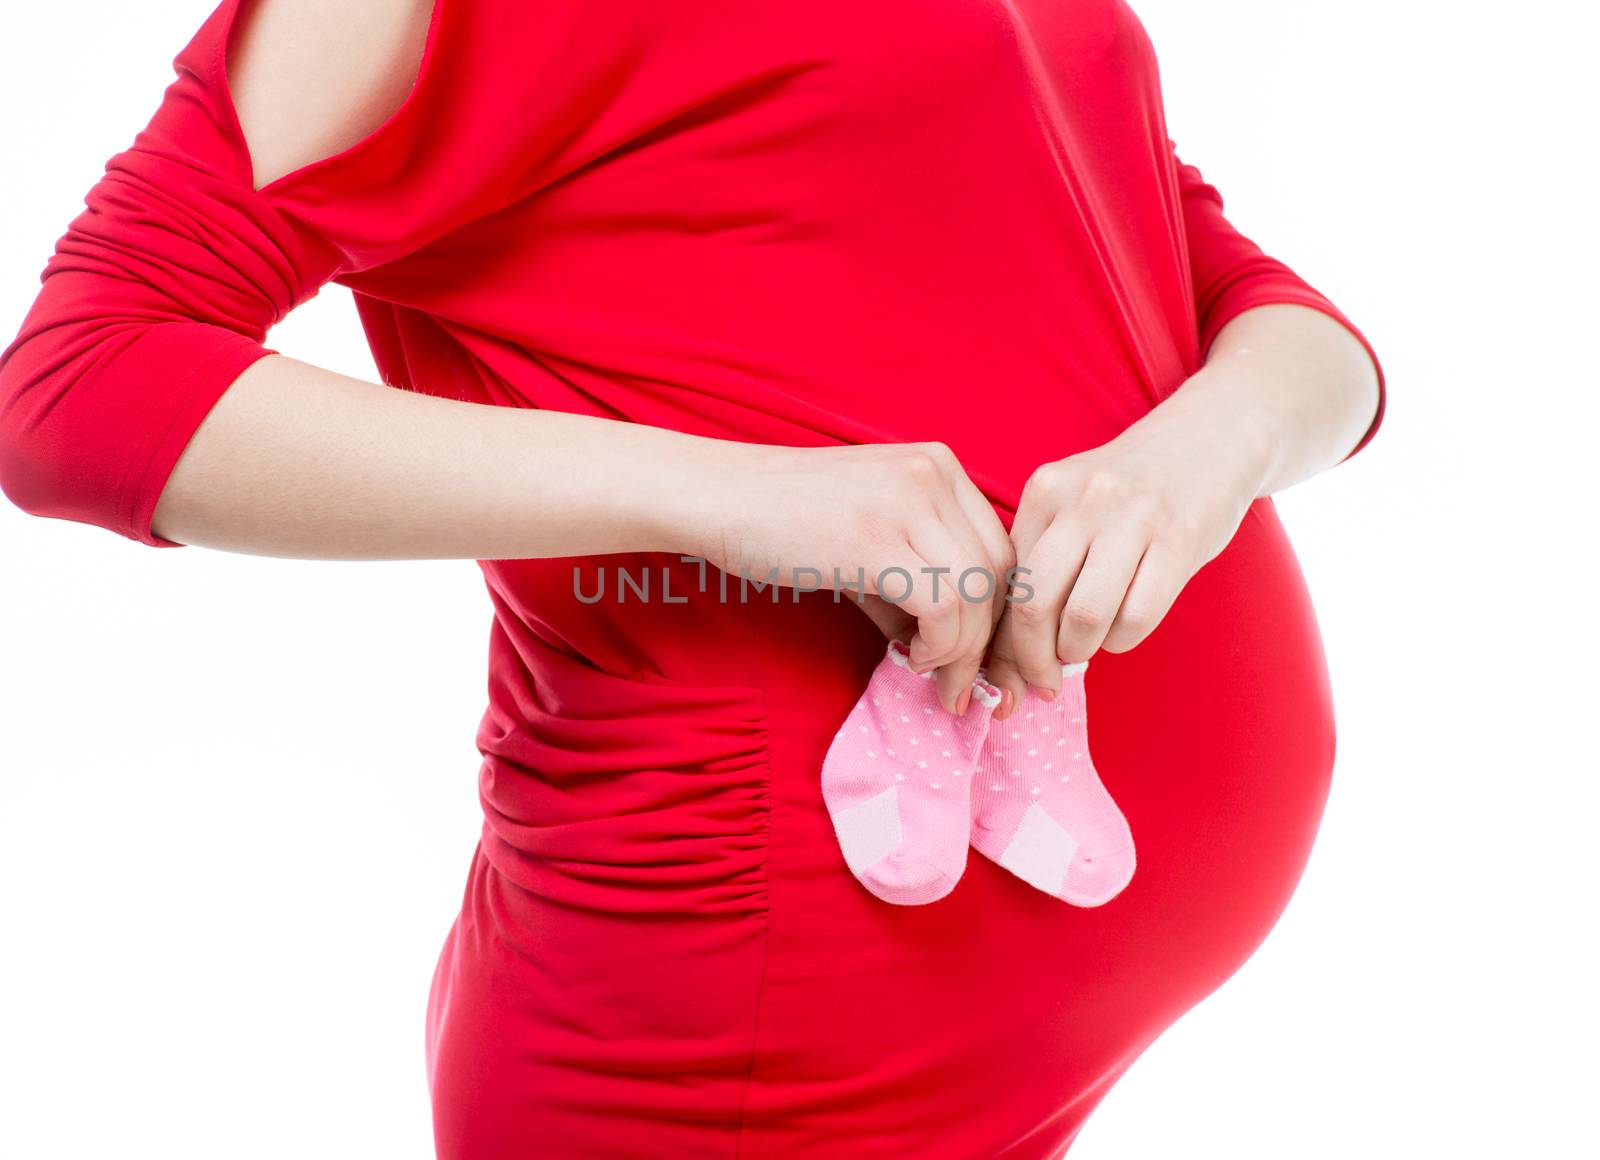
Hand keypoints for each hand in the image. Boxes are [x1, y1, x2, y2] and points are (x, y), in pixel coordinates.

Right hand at [683, 440, 1012, 712]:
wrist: (717, 498)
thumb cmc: (785, 524)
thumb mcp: (869, 544)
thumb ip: (917, 590)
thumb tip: (960, 660)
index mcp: (939, 467)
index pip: (1002, 549)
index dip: (1001, 614)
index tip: (987, 664)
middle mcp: (934, 474)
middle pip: (1001, 573)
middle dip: (992, 643)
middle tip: (970, 689)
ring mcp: (907, 502)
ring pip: (977, 593)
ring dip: (965, 652)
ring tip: (936, 678)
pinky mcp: (877, 539)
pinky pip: (944, 606)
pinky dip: (941, 646)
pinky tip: (914, 657)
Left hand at [984, 402, 1268, 715]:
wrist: (1209, 438)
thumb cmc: (1129, 494)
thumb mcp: (1073, 508)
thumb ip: (1040, 564)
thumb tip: (1004, 654)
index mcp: (1045, 491)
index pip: (1005, 581)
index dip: (997, 641)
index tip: (1001, 677)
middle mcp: (1084, 500)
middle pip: (1035, 603)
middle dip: (1032, 659)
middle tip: (1042, 681)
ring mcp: (1134, 517)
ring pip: (1084, 616)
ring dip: (1078, 650)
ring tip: (1083, 648)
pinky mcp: (1180, 539)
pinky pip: (1137, 617)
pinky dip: (1121, 640)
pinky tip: (1121, 630)